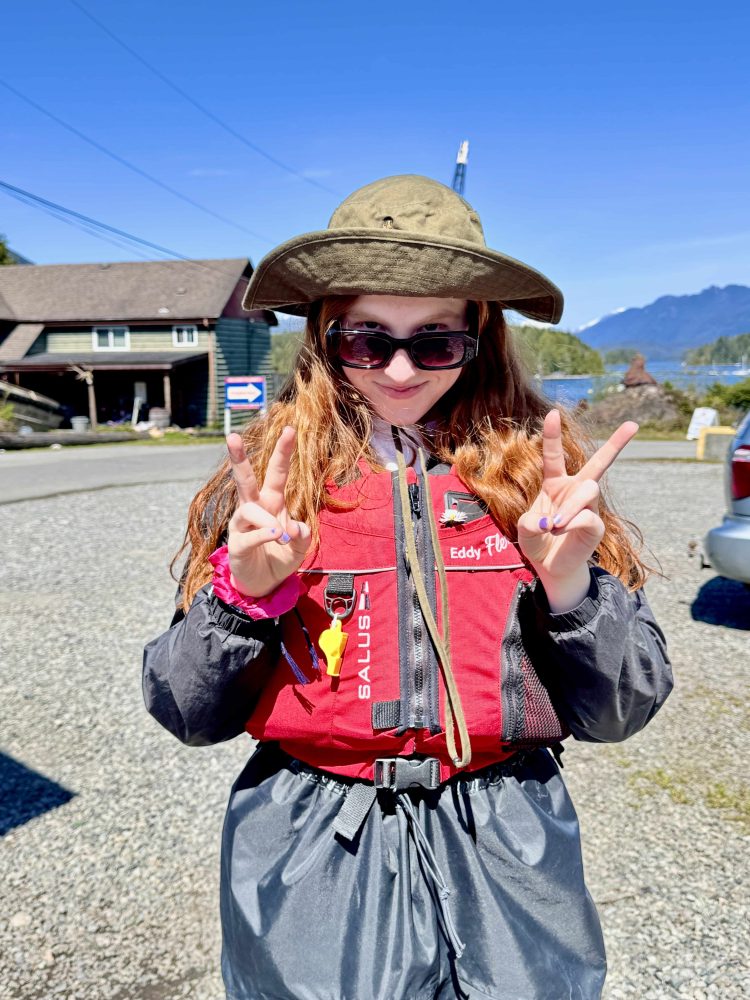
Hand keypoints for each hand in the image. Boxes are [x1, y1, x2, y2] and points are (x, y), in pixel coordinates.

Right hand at [225, 426, 310, 597]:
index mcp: (272, 502)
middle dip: (239, 458)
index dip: (283, 452)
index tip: (289, 429)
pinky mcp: (237, 545)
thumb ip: (303, 535)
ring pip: (247, 508)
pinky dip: (263, 534)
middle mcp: (254, 508)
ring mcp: (242, 526)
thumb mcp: (300, 547)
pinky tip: (275, 536)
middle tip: (231, 436)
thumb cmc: (280, 557)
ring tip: (281, 534)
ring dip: (266, 519)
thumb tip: (297, 528)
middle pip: (245, 479)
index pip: (276, 473)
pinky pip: (249, 535)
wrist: (264, 585)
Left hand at [517, 409, 637, 611]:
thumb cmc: (537, 542)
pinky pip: (587, 517)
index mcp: (555, 484)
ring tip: (553, 525)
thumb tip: (552, 522)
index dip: (553, 435)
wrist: (550, 567)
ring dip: (569, 507)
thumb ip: (531, 522)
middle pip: (599, 463)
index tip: (553, 413)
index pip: (554, 456)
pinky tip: (560, 531)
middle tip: (634, 424)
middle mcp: (575, 490)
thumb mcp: (525, 529)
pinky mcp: (596, 525)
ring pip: (588, 491)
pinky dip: (570, 523)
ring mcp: (589, 507)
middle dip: (616, 443)